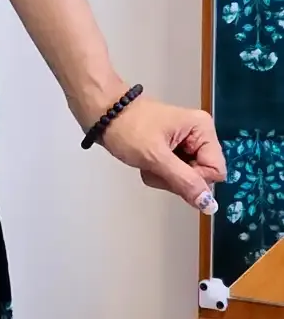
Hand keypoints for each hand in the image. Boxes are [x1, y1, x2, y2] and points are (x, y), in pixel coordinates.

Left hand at [97, 97, 225, 211]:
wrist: (103, 114)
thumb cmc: (127, 128)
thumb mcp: (155, 157)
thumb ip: (184, 181)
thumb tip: (209, 205)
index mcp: (202, 129)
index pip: (215, 171)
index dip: (194, 179)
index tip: (170, 170)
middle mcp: (199, 135)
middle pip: (201, 176)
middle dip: (175, 178)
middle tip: (154, 165)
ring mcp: (186, 143)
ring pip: (186, 179)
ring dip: (164, 177)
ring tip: (147, 161)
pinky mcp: (174, 150)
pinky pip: (175, 174)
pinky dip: (159, 173)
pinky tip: (146, 162)